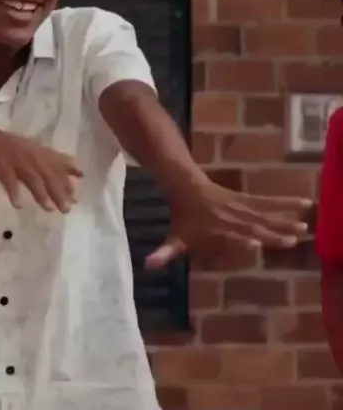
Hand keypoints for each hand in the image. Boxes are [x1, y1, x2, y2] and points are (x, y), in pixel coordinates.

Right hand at [0, 129, 82, 211]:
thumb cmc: (18, 148)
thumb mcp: (40, 151)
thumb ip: (59, 161)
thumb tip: (81, 173)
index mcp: (43, 154)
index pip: (60, 166)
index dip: (68, 182)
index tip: (76, 197)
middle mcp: (34, 158)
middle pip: (49, 176)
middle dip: (59, 192)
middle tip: (66, 209)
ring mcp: (18, 163)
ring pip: (33, 179)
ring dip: (41, 194)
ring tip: (49, 209)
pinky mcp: (3, 168)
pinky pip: (10, 181)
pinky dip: (14, 192)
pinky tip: (18, 205)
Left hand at [146, 180, 312, 269]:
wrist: (185, 185)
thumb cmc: (183, 216)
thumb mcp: (174, 237)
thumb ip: (164, 253)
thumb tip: (148, 266)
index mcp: (216, 231)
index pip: (231, 236)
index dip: (242, 239)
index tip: (256, 242)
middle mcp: (231, 219)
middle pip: (254, 226)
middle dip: (272, 233)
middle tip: (292, 240)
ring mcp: (240, 207)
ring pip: (265, 214)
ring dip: (285, 220)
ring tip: (304, 227)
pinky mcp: (246, 199)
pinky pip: (267, 201)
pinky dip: (285, 202)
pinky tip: (302, 203)